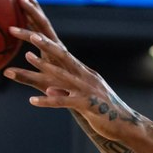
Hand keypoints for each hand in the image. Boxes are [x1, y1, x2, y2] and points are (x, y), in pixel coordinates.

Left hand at [4, 0, 147, 135]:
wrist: (125, 124)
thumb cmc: (101, 111)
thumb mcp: (80, 98)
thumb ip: (63, 92)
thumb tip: (48, 89)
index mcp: (81, 70)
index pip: (60, 48)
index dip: (46, 36)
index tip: (34, 28)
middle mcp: (84, 75)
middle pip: (61, 54)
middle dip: (43, 41)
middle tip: (27, 30)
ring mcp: (86, 88)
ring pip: (62, 74)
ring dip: (44, 65)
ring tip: (27, 56)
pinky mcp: (87, 104)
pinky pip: (64, 101)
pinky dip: (48, 101)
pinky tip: (33, 101)